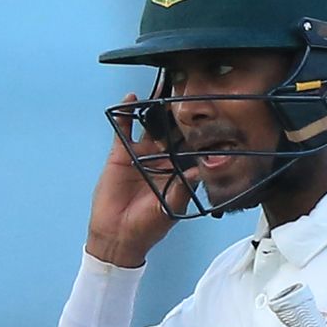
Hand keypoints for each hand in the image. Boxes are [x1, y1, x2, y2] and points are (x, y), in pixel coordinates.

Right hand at [85, 93, 196, 266]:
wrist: (118, 236)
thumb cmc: (148, 227)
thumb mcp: (170, 208)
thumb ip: (183, 188)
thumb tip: (201, 169)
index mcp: (177, 172)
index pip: (190, 147)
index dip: (198, 133)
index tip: (208, 116)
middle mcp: (161, 160)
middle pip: (171, 132)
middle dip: (178, 115)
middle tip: (187, 92)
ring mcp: (140, 156)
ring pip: (149, 127)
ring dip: (154, 110)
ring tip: (162, 89)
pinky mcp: (120, 155)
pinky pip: (123, 131)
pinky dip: (125, 115)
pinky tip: (130, 99)